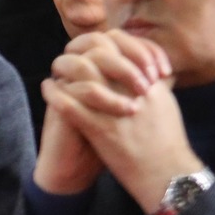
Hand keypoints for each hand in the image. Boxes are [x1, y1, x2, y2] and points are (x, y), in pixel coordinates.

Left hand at [42, 31, 201, 213]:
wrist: (166, 173)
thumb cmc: (166, 140)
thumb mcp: (166, 102)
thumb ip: (155, 81)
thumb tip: (145, 64)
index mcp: (148, 80)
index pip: (121, 45)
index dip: (99, 41)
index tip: (87, 47)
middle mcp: (132, 89)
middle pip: (99, 53)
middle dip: (78, 50)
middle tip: (67, 55)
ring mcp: (115, 108)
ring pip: (81, 75)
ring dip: (63, 69)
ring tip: (55, 70)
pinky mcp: (101, 129)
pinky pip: (70, 105)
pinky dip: (55, 94)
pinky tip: (47, 88)